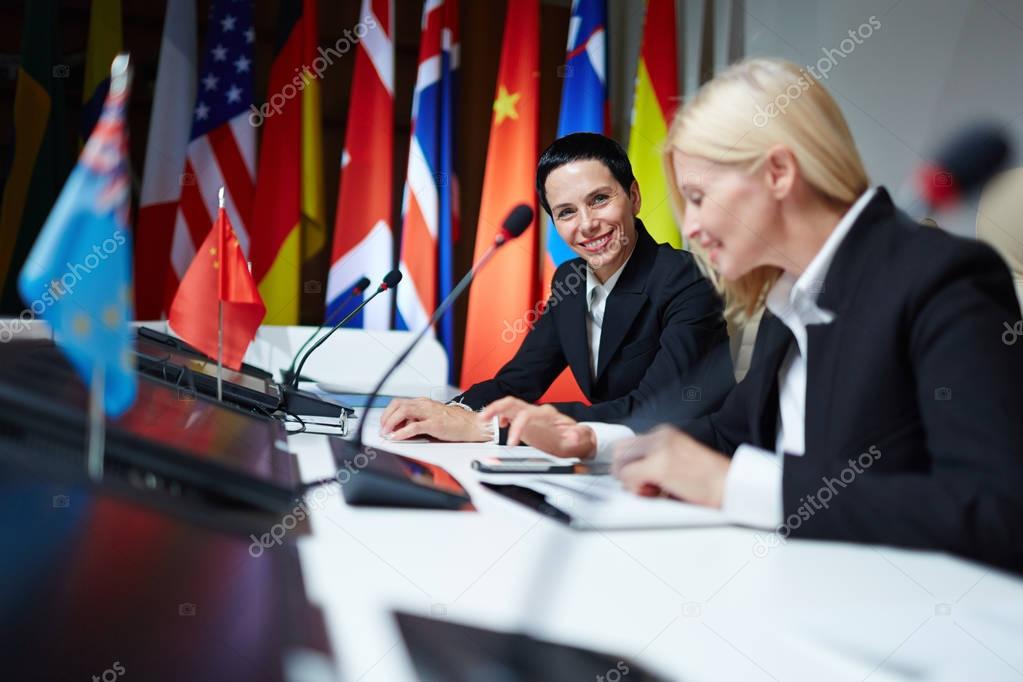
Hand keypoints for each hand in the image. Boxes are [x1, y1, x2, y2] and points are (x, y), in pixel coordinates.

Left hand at [379, 398, 491, 441]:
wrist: (472, 424)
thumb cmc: (454, 423)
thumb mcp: (432, 418)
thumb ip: (417, 421)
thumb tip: (401, 429)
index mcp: (424, 403)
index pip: (400, 402)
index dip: (388, 412)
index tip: (383, 423)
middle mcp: (425, 405)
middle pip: (398, 405)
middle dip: (386, 417)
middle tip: (382, 429)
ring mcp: (430, 413)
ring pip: (404, 412)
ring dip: (391, 423)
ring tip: (386, 433)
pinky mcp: (435, 424)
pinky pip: (414, 426)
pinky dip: (402, 432)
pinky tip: (396, 437)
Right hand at [480, 397, 596, 458]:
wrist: (576, 438)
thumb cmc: (576, 439)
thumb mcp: (579, 439)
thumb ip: (577, 436)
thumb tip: (573, 434)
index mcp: (548, 415)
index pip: (527, 415)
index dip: (517, 427)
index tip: (511, 443)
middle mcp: (537, 412)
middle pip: (513, 403)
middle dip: (497, 408)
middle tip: (483, 418)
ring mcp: (530, 415)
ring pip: (509, 406)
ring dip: (494, 410)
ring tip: (482, 419)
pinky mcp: (525, 421)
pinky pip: (510, 413)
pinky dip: (500, 416)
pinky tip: (498, 425)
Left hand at [613, 425, 730, 507]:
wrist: (729, 484)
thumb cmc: (708, 478)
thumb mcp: (678, 458)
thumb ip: (654, 459)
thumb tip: (630, 473)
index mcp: (664, 433)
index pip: (628, 444)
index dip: (629, 464)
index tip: (640, 477)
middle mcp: (660, 436)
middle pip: (620, 451)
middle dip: (625, 471)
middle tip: (644, 485)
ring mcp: (659, 449)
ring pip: (621, 464)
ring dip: (630, 480)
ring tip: (651, 489)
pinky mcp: (659, 466)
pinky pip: (628, 476)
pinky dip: (635, 488)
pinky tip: (653, 492)